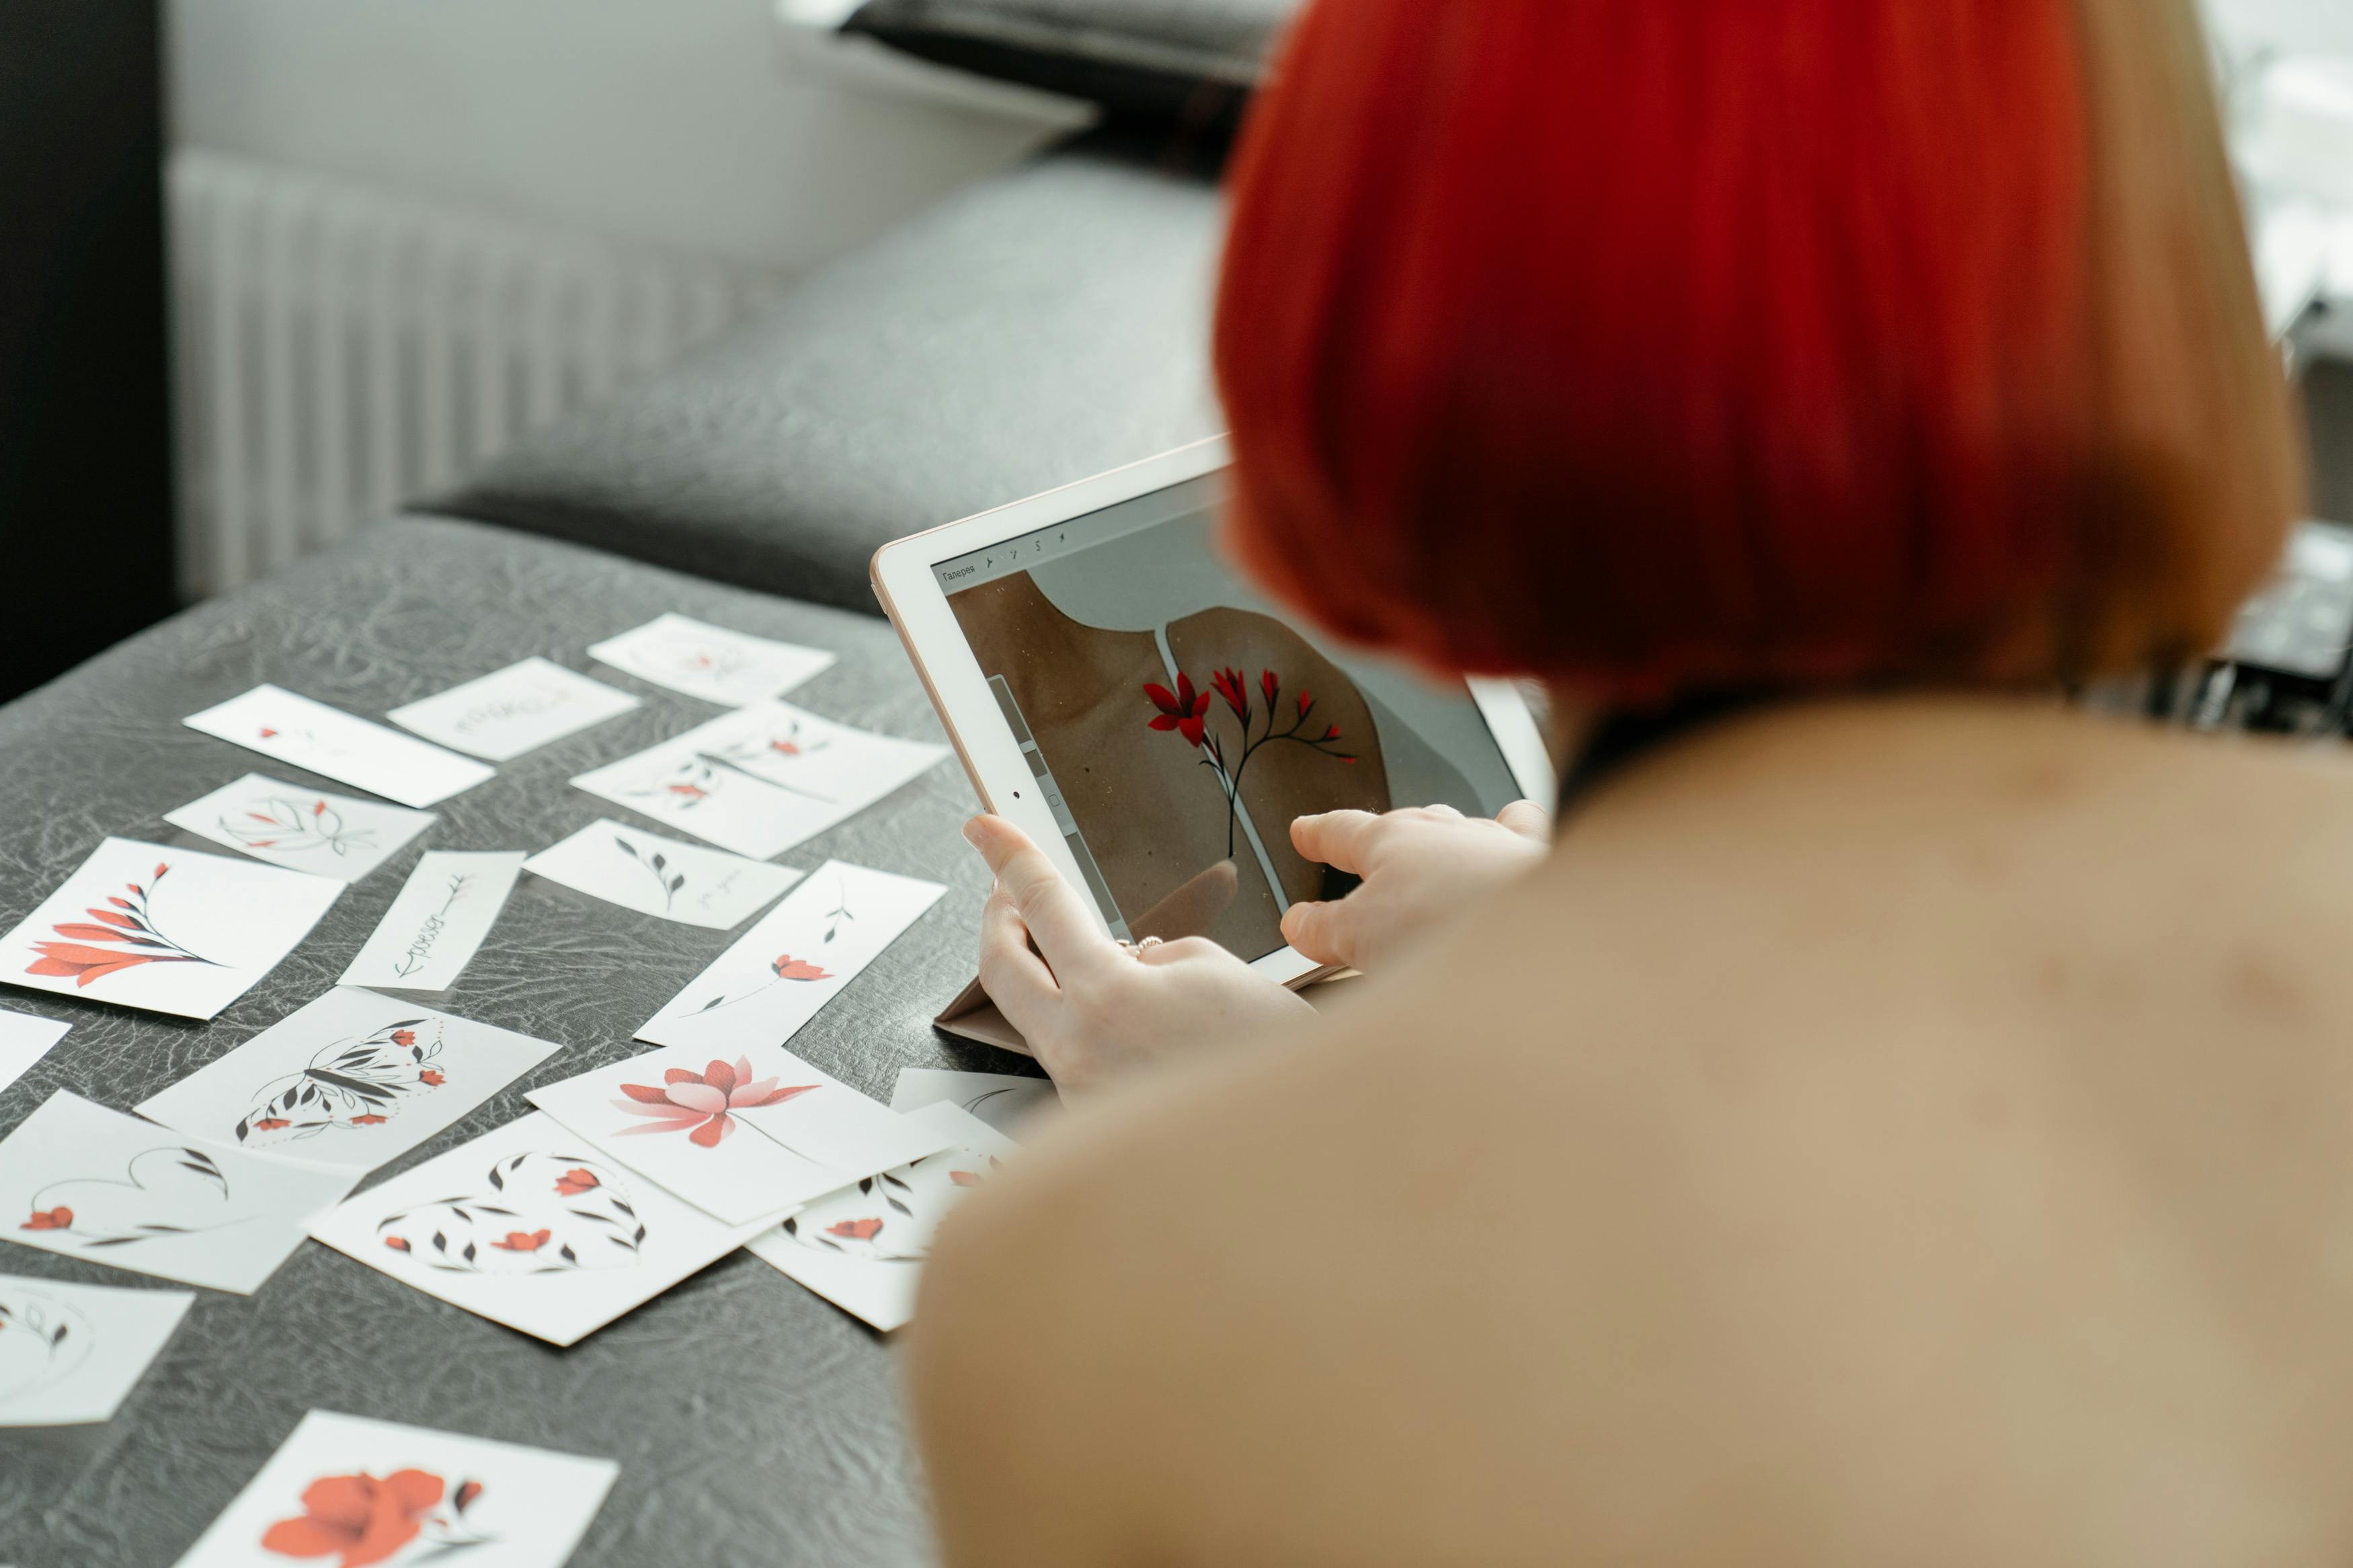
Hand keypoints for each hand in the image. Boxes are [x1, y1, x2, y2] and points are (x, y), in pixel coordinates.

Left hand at [965, 816, 1312, 1096]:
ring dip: (1043, 973)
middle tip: (1003, 887)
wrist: (1293, 1143)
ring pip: (1032, 1016)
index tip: (986, 830)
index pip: (1041, 904)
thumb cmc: (1272, 1059)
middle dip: (996, 917)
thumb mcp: (1212, 968)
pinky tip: (1119, 1013)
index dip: (1009, 856)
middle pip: (1000, 968)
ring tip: (1075, 945)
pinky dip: (1081, 1021)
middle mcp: (1077, 1053)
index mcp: (1106, 998)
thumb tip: (1118, 961)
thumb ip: (1148, 953)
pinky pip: (1068, 1053)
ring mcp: (1079, 1094)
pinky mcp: (1093, 1118)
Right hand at [1281, 802, 1549, 973]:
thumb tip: (1298, 923)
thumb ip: (1325, 928)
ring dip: (1457, 842)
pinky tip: (1520, 866)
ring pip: (1471, 827)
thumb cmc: (1453, 924)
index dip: (1319, 832)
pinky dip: (1518, 843)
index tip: (1305, 831)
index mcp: (1393, 840)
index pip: (1343, 830)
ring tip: (1449, 870)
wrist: (1546, 936)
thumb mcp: (1361, 937)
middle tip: (1374, 852)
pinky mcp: (1547, 863)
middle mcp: (1449, 830)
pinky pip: (1528, 835)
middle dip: (1392, 836)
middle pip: (1411, 824)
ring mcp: (1500, 842)